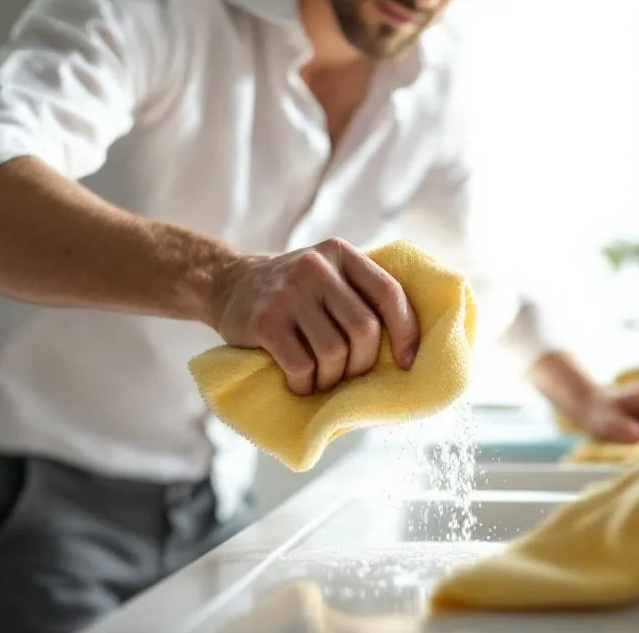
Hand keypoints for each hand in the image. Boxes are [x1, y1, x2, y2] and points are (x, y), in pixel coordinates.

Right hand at [208, 238, 419, 395]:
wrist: (228, 283)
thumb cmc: (293, 292)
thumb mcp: (328, 274)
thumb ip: (360, 293)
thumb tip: (409, 347)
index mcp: (341, 253)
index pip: (389, 293)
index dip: (405, 332)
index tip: (405, 362)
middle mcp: (316, 267)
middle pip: (364, 329)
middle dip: (362, 363)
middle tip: (348, 373)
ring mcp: (288, 293)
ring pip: (334, 352)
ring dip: (332, 378)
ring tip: (321, 379)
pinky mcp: (264, 321)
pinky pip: (301, 366)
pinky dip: (305, 384)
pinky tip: (299, 382)